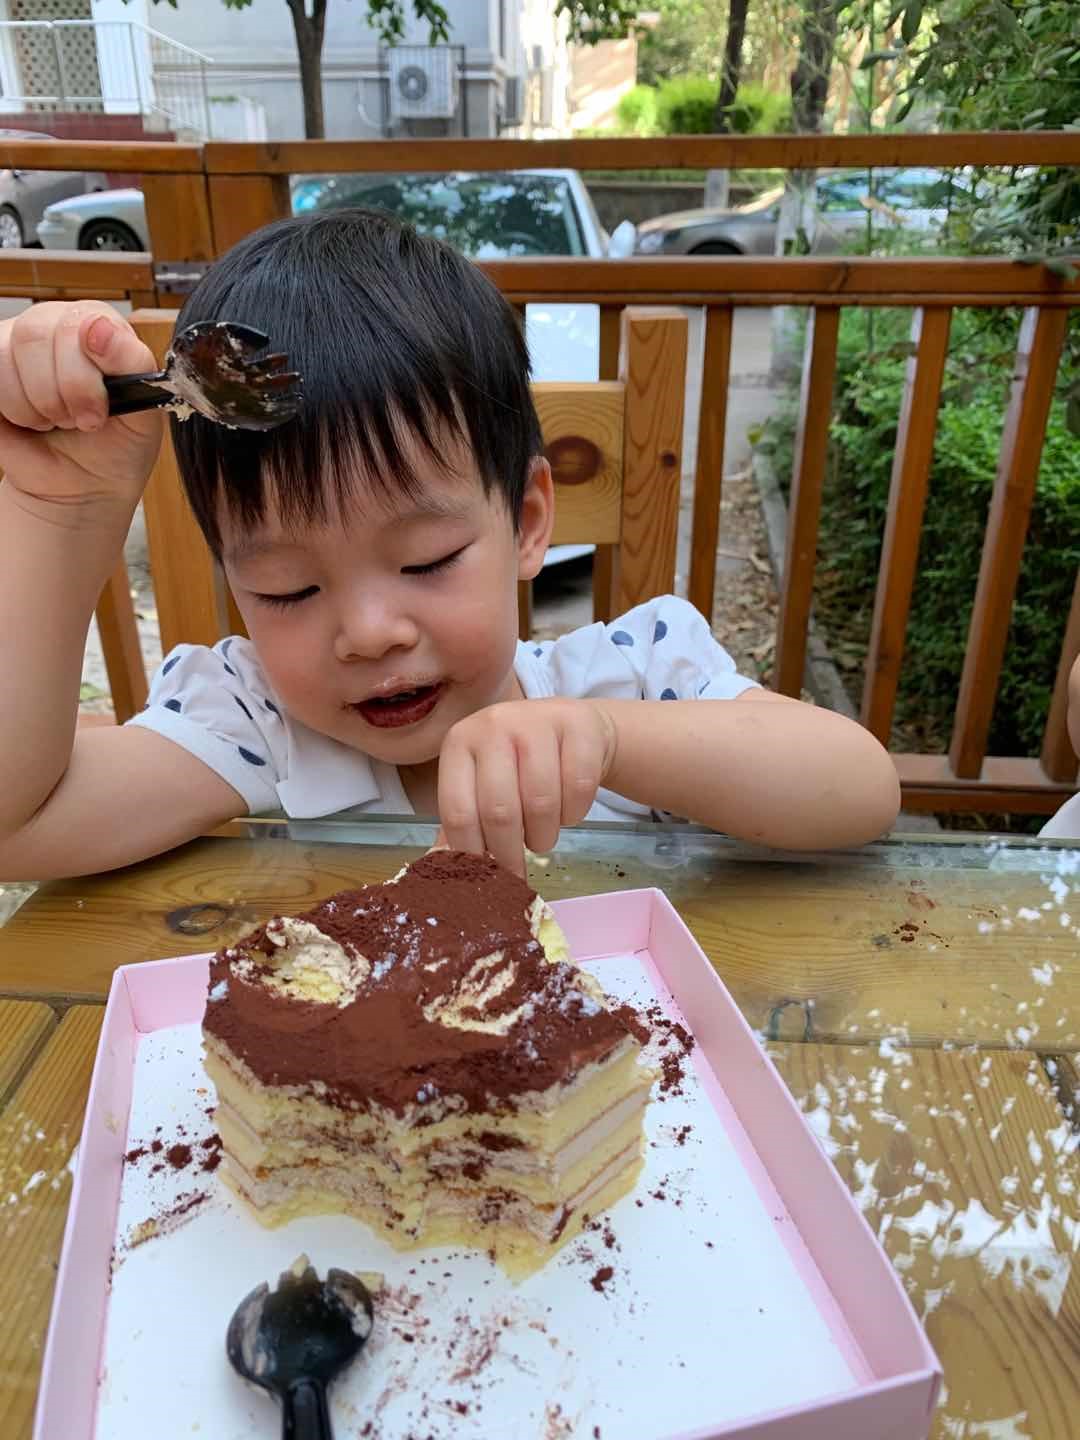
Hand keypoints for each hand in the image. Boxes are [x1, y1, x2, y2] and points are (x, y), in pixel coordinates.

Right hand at [0, 301, 161, 511]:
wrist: (82, 485)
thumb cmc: (116, 447)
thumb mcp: (144, 414)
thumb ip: (133, 363)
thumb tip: (99, 327)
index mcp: (99, 324)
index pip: (81, 321)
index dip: (84, 375)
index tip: (100, 412)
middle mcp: (54, 323)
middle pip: (36, 333)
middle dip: (62, 393)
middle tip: (80, 421)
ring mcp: (16, 342)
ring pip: (7, 356)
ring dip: (37, 406)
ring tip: (56, 421)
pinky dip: (13, 410)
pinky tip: (31, 419)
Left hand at [438, 698, 616, 874]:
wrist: (574, 727)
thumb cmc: (521, 763)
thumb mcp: (483, 783)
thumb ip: (463, 822)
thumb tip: (442, 865)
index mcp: (459, 743)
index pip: (458, 812)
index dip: (471, 854)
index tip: (485, 877)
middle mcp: (493, 725)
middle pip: (499, 812)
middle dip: (509, 853)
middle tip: (516, 870)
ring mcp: (537, 721)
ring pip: (541, 804)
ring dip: (543, 835)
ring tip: (541, 834)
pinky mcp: (578, 724)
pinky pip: (578, 788)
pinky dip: (574, 813)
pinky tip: (566, 808)